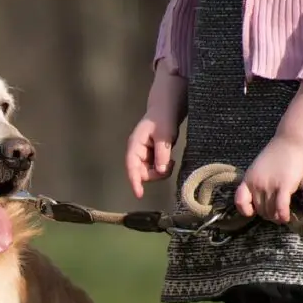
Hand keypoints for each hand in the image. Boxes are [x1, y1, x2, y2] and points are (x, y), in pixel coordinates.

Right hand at [125, 63, 186, 198]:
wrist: (167, 108)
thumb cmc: (164, 118)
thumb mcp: (165, 134)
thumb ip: (162, 153)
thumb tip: (161, 170)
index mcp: (135, 145)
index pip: (131, 167)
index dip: (134, 181)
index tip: (139, 194)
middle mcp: (136, 152)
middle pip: (141, 173)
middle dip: (155, 174)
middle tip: (170, 164)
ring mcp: (143, 155)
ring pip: (148, 173)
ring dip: (160, 172)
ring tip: (171, 159)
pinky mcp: (150, 157)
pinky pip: (154, 169)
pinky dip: (163, 168)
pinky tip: (169, 159)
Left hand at [235, 80, 302, 222]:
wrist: (291, 142)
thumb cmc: (277, 154)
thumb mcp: (259, 168)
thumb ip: (256, 181)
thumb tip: (259, 198)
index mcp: (248, 179)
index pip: (239, 201)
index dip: (245, 210)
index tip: (253, 212)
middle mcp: (256, 184)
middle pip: (259, 209)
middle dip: (267, 215)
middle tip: (275, 214)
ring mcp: (269, 185)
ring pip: (270, 211)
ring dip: (276, 217)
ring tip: (281, 217)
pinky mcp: (284, 186)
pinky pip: (280, 207)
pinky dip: (283, 215)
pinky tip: (287, 218)